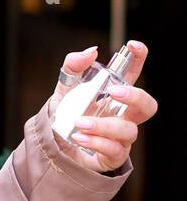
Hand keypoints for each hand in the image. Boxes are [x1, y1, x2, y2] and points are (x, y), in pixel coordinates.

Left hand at [48, 39, 157, 172]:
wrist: (54, 146)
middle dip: (135, 96)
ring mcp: (120, 136)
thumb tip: (90, 52)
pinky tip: (80, 137)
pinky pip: (115, 151)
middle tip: (113, 91)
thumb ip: (73, 66)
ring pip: (128, 130)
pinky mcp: (112, 156)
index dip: (138, 58)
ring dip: (104, 125)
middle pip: (147, 105)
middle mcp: (122, 115)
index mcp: (114, 94)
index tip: (133, 45)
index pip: (133, 73)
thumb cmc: (66, 115)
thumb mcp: (64, 88)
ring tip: (80, 122)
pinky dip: (97, 143)